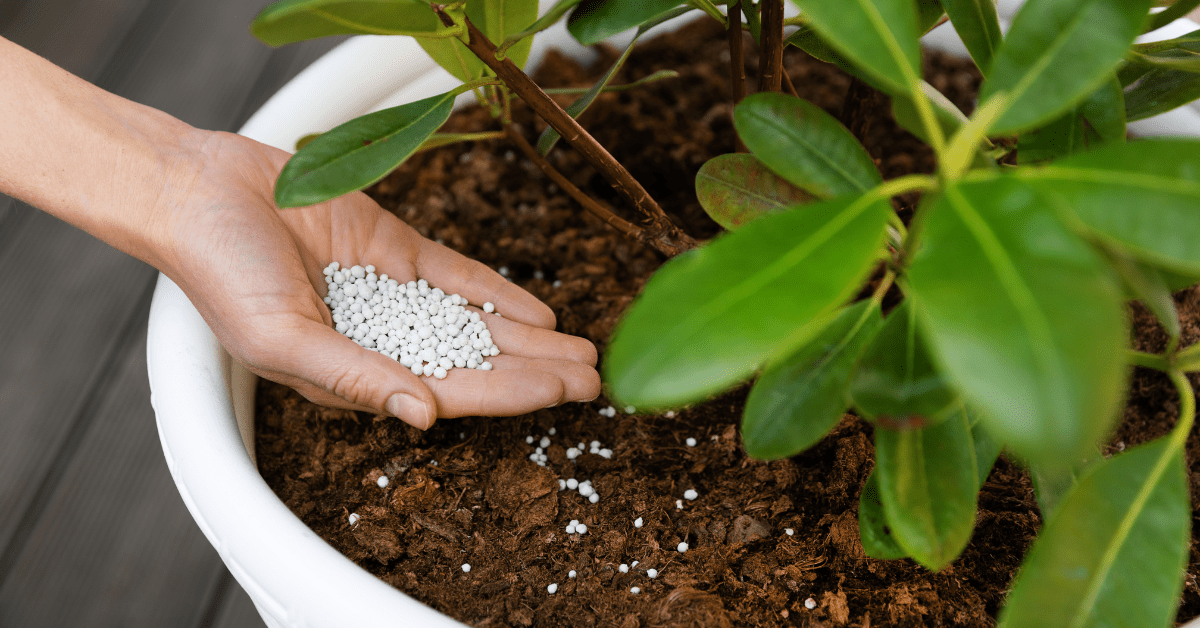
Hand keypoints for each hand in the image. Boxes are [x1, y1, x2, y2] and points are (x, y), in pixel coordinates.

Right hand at [155, 130, 600, 428]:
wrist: (201, 193)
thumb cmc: (222, 275)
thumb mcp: (281, 338)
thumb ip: (353, 377)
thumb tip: (423, 414)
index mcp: (354, 374)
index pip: (449, 391)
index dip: (510, 393)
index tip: (563, 394)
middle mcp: (381, 340)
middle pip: (475, 362)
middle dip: (535, 372)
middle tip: (595, 379)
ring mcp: (392, 294)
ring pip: (475, 323)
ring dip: (528, 338)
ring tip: (582, 350)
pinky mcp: (395, 250)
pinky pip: (456, 276)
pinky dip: (496, 292)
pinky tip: (538, 309)